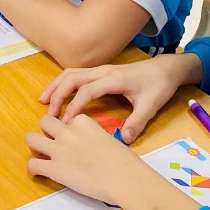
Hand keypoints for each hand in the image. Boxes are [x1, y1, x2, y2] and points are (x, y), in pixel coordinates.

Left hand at [27, 115, 145, 204]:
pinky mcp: (55, 170)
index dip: (69, 129)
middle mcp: (67, 132)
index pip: (67, 119)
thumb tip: (87, 145)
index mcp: (82, 121)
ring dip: (34, 146)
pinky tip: (39, 172)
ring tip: (41, 154)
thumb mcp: (107, 137)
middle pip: (44, 122)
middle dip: (47, 131)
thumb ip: (92, 136)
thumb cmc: (124, 160)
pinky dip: (33, 168)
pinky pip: (32, 165)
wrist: (125, 178)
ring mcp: (59, 150)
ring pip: (31, 138)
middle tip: (53, 143)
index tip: (75, 140)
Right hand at [39, 53, 196, 142]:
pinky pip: (76, 74)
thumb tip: (124, 140)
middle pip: (72, 77)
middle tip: (48, 113)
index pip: (86, 91)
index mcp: (113, 79)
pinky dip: (63, 83)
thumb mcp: (151, 106)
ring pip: (71, 73)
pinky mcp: (101, 71)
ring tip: (43, 100)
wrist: (166, 69)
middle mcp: (103, 71)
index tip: (66, 123)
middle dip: (57, 94)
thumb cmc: (158, 86)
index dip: (74, 106)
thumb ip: (137, 122)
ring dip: (56, 85)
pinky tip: (59, 94)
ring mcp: (101, 69)